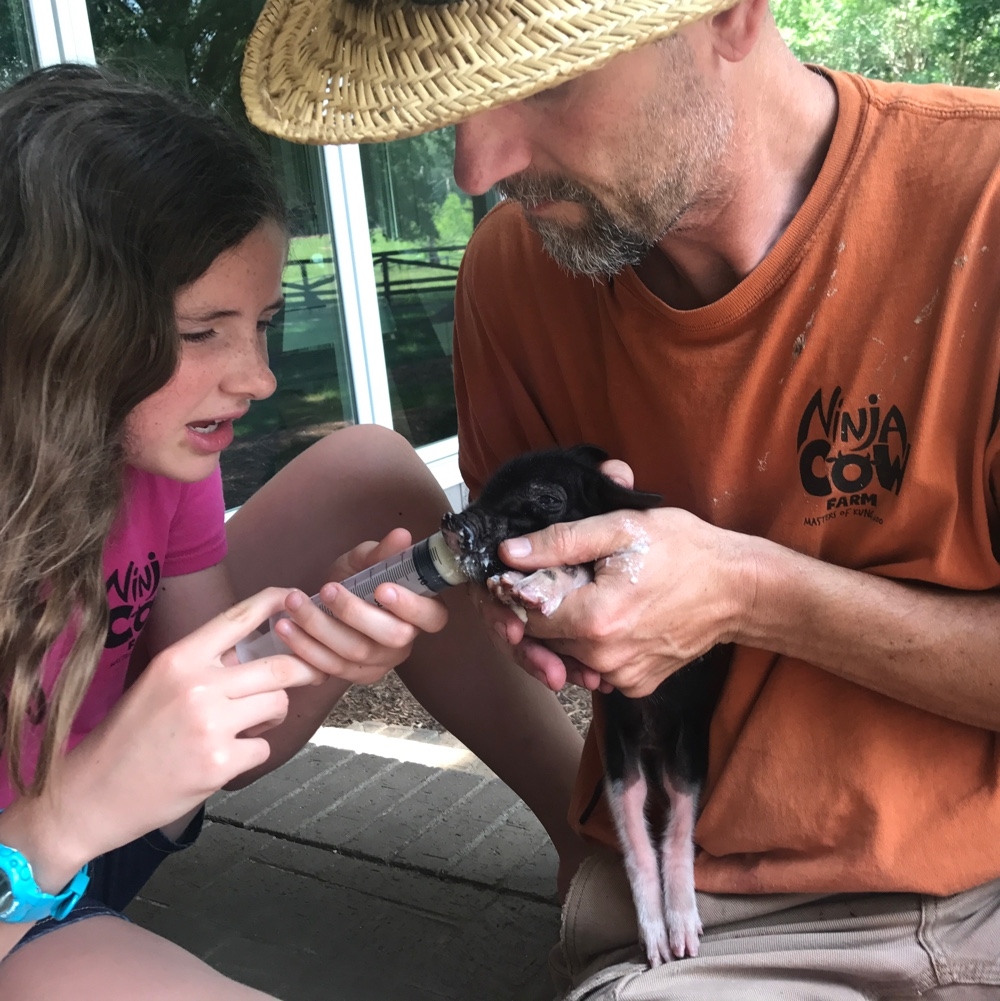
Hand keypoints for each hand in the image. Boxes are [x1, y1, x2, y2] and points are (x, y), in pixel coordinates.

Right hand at [35, 589, 325, 881]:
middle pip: (279, 666)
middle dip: (305, 669)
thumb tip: (253, 650)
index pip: (238, 618)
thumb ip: (204, 665)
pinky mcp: (219, 763)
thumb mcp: (159, 684)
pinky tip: (225, 759)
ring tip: (245, 728)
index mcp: (179, 658)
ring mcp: (209, 724)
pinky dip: (253, 753)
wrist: (92, 794)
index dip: (275, 602)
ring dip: (272, 716)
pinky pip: (264, 747)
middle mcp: (196, 685)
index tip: (297, 597)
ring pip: (278, 704)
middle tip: (314, 673)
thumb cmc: (129, 737)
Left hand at [268, 528, 448, 685]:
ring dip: (320, 626)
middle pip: (393, 637)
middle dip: (356, 613)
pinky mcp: (353, 676)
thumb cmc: (355, 579)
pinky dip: (305, 646)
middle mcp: (406, 642)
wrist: (328, 603)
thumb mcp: (367, 561)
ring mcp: (380, 663)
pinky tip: (286, 625)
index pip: (432, 617)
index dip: (411, 606)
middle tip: (328, 590)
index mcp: (421, 612)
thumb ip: (383, 552)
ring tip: (295, 602)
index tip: (382, 588)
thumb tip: (401, 536)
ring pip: (355, 652)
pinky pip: (330, 668)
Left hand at [496, 503, 756, 698]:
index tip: (529, 573)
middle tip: (570, 578)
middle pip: (545, 637)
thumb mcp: (620, 528)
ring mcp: (622, 677)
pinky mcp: (637, 685)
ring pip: (568, 654)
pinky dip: (595, 646)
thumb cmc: (683, 550)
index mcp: (593, 619)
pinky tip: (615, 617)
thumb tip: (509, 554)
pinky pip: (596, 667)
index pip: (526, 615)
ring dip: (569, 628)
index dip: (521, 593)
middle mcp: (603, 658)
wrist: (738, 589)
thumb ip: (560, 542)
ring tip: (595, 595)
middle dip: (545, 609)